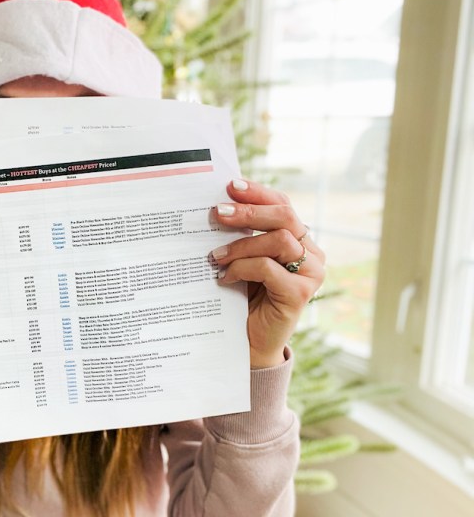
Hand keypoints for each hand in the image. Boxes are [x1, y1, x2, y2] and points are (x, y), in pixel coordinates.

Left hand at [211, 179, 324, 367]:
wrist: (249, 341)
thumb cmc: (244, 297)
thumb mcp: (243, 259)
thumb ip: (241, 235)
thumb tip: (218, 206)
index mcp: (299, 240)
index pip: (283, 206)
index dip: (258, 193)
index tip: (231, 185)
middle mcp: (311, 254)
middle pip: (285, 218)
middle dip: (249, 212)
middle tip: (217, 212)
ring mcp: (310, 274)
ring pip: (278, 241)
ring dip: (241, 245)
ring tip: (215, 256)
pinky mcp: (300, 294)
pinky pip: (269, 268)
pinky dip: (242, 268)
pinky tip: (223, 278)